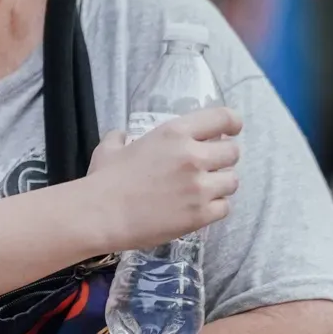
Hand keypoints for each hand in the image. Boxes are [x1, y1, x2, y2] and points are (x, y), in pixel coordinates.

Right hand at [86, 107, 240, 252]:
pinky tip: (197, 209)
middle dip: (224, 159)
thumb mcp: (110, 148)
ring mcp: (199, 187)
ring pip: (232, 181)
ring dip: (220, 185)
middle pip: (233, 152)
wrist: (100, 215)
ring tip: (202, 191)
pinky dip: (214, 208)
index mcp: (175, 133)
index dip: (232, 124)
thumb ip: (121, 138)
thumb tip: (121, 136)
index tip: (232, 131)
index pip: (223, 118)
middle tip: (209, 168)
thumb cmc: (103, 180)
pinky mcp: (200, 214)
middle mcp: (193, 156)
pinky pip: (225, 207)